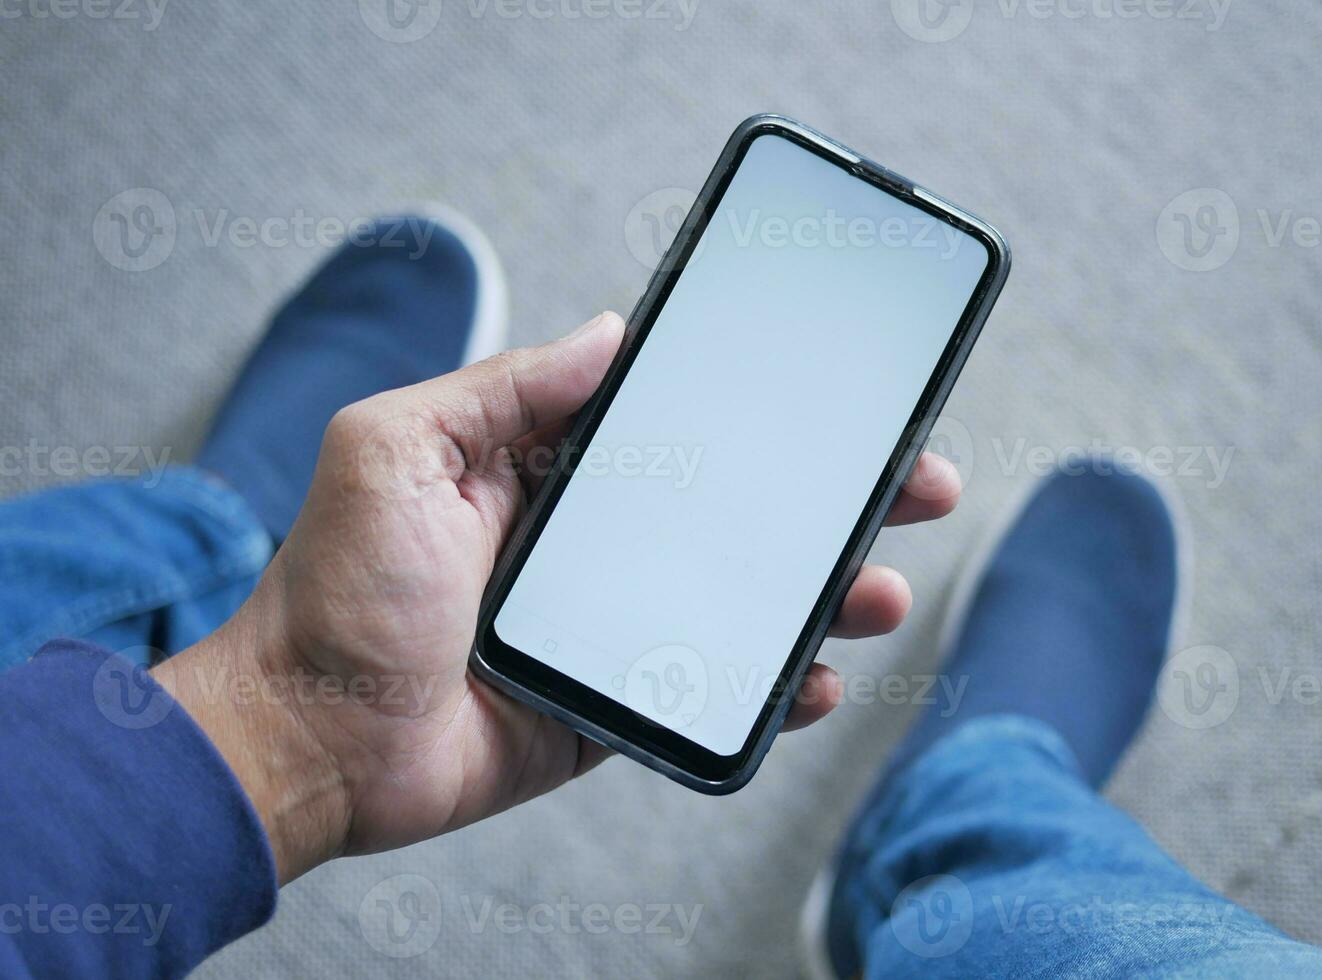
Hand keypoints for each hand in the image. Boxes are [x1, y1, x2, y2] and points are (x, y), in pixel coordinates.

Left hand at [153, 312, 962, 882]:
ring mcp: (610, 625)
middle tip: (915, 485)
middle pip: (737, 511)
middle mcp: (590, 541)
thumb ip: (502, 389)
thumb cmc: (333, 591)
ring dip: (823, 592)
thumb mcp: (397, 450)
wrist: (303, 741)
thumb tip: (609, 331)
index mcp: (547, 471)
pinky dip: (773, 688)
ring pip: (743, 601)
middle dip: (830, 499)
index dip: (761, 413)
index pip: (680, 428)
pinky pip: (711, 691)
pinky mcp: (613, 704)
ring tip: (878, 587)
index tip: (837, 399)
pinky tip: (816, 678)